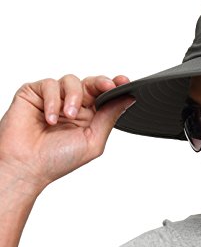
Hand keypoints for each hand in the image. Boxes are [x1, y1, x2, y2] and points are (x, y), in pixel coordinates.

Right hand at [0, 74, 134, 193]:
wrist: (26, 165)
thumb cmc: (57, 159)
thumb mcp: (93, 140)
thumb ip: (109, 118)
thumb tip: (127, 100)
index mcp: (89, 117)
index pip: (105, 96)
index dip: (115, 87)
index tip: (124, 82)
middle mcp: (73, 106)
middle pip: (91, 83)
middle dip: (101, 83)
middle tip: (107, 86)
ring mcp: (54, 99)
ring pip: (71, 81)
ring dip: (73, 97)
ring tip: (68, 116)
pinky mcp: (34, 93)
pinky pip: (48, 84)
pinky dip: (52, 101)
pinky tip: (50, 119)